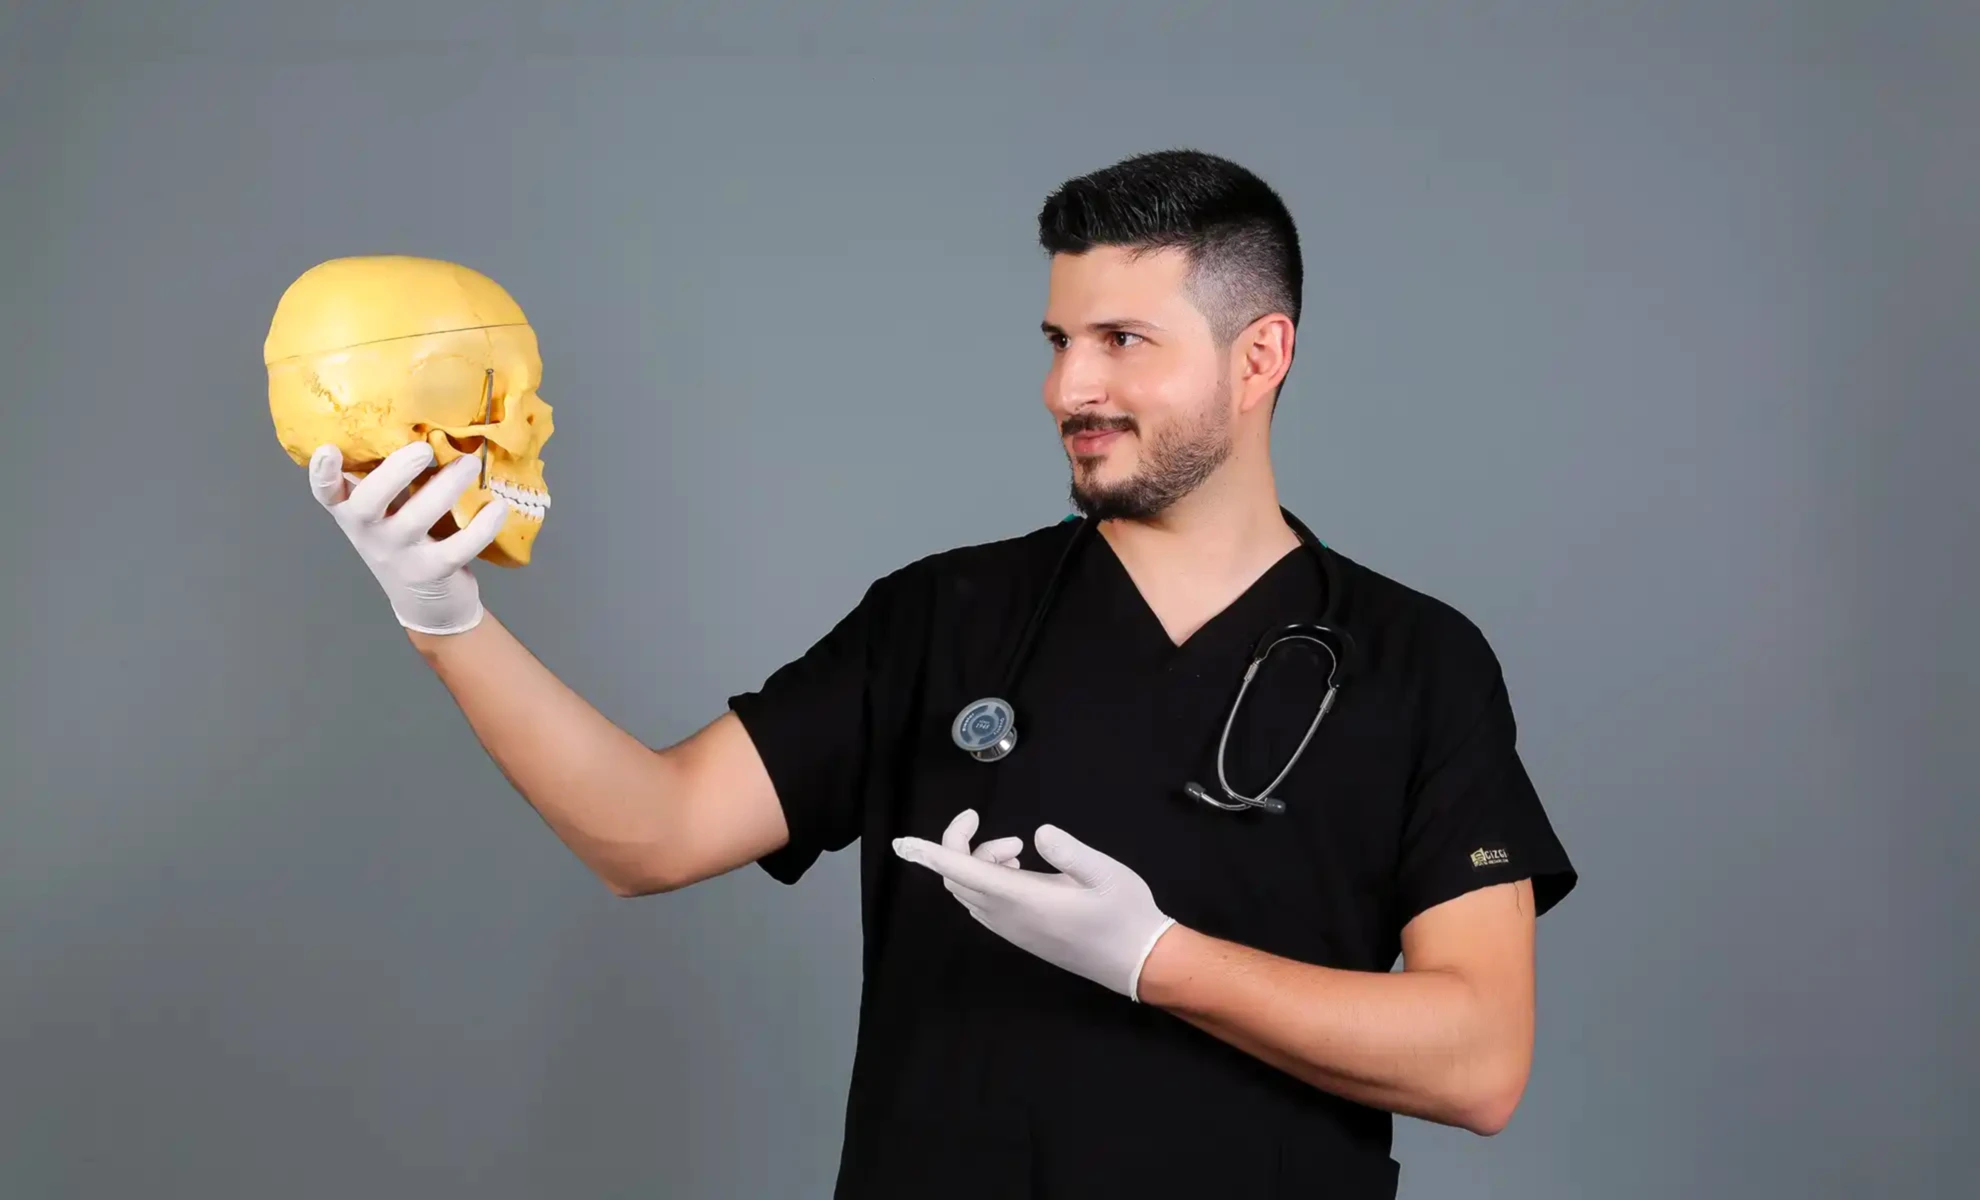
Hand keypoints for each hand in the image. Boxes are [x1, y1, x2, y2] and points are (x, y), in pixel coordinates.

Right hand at [308, 441, 508, 634]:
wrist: (427, 602)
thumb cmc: (406, 539)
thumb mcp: (388, 510)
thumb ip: (391, 476)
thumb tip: (422, 420)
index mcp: (353, 510)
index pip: (326, 493)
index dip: (322, 473)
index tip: (328, 449)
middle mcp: (369, 532)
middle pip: (368, 504)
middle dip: (394, 473)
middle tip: (423, 448)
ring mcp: (398, 555)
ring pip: (415, 521)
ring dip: (445, 488)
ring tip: (470, 463)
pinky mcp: (431, 573)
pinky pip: (456, 549)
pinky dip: (481, 527)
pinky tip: (497, 507)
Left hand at [894, 810, 1176, 1001]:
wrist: (1137, 963)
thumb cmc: (1124, 914)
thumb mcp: (1106, 873)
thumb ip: (1070, 852)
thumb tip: (1039, 833)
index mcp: (1023, 899)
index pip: (962, 871)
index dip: (931, 853)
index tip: (902, 842)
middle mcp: (1008, 917)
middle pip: (958, 879)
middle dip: (965, 846)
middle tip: (1005, 835)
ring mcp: (1011, 930)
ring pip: (969, 892)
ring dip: (980, 863)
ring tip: (1019, 851)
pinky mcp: (1019, 935)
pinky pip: (983, 904)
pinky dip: (987, 880)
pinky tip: (1020, 870)